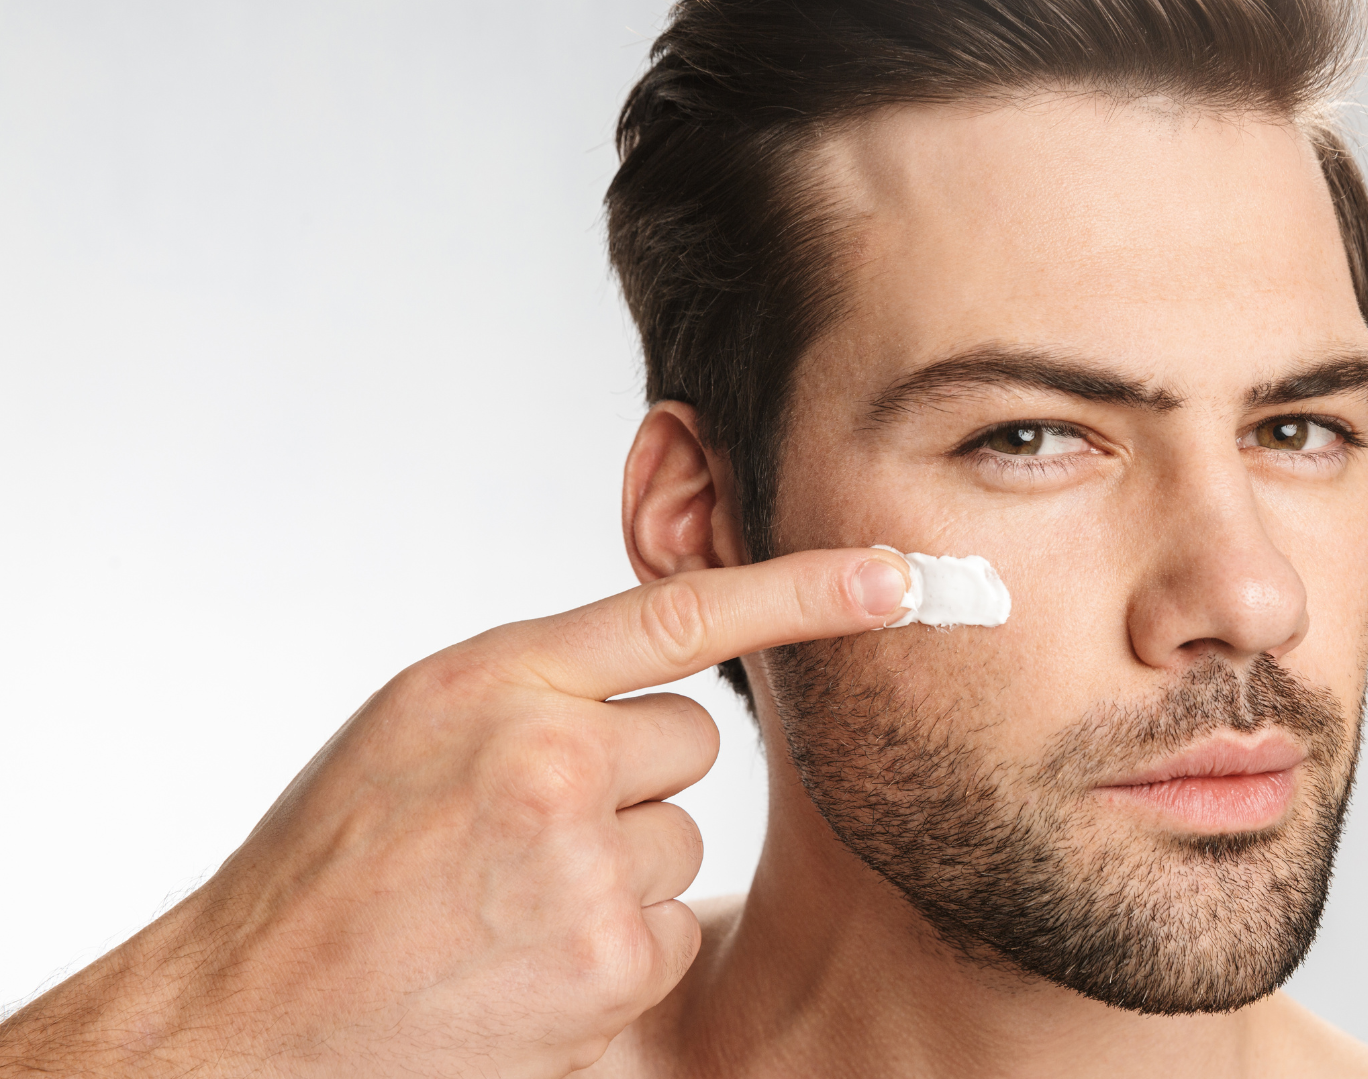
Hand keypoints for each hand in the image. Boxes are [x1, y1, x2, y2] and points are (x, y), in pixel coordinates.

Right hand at [0, 548, 910, 1077]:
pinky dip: (620, 948)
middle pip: (691, 741)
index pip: (679, 612)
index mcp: (491, 681)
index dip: (803, 588)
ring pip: (682, 837)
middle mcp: (544, 759)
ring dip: (620, 870)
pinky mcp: (608, 962)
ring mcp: (579, 866)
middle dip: (634, 778)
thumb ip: (536, 686)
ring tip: (508, 903)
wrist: (252, 1012)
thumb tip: (663, 670)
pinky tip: (529, 960)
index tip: (896, 573)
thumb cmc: (334, 864)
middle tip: (526, 828)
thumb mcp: (417, 728)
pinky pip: (674, 924)